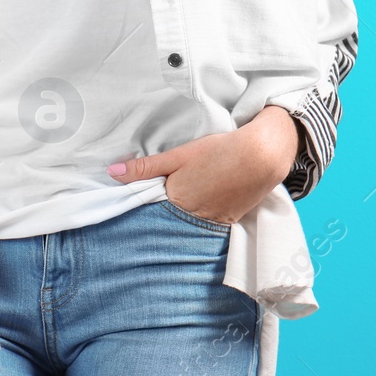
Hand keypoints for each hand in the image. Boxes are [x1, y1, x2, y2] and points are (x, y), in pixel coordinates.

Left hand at [106, 106, 298, 224]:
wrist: (264, 155)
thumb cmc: (219, 150)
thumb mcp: (179, 155)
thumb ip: (146, 167)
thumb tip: (111, 172)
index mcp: (176, 200)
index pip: (151, 211)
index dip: (146, 205)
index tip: (140, 202)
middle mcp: (193, 217)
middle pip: (170, 220)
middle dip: (163, 215)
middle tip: (165, 202)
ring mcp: (213, 222)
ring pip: (189, 224)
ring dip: (185, 217)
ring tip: (188, 200)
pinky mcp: (230, 221)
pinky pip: (209, 224)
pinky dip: (203, 218)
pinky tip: (205, 204)